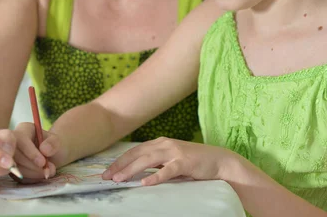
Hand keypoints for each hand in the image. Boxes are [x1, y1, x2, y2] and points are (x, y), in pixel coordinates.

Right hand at [12, 122, 64, 180]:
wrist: (52, 156)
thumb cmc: (53, 145)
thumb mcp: (57, 141)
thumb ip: (53, 143)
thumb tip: (44, 150)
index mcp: (24, 129)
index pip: (21, 139)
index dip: (30, 152)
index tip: (43, 162)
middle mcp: (13, 142)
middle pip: (15, 154)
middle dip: (32, 165)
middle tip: (48, 170)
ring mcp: (11, 156)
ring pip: (16, 167)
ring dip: (32, 173)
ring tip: (48, 172)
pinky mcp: (12, 169)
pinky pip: (17, 176)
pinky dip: (31, 178)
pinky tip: (40, 175)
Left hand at [102, 137, 235, 185]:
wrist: (219, 161)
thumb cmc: (193, 163)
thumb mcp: (171, 160)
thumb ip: (156, 164)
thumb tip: (136, 174)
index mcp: (159, 143)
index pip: (134, 151)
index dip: (119, 161)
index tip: (107, 172)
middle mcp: (164, 144)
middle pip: (137, 154)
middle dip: (120, 165)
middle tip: (107, 177)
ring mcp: (174, 152)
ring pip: (148, 160)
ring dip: (131, 170)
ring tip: (119, 179)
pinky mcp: (185, 162)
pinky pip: (168, 170)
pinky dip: (155, 176)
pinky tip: (145, 183)